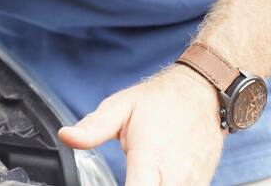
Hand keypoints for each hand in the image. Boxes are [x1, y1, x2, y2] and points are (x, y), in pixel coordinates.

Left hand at [58, 64, 224, 185]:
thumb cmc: (160, 100)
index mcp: (151, 155)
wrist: (202, 94)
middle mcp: (176, 174)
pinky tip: (156, 177)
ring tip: (139, 175)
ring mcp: (194, 181)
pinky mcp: (204, 184)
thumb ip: (94, 127)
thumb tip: (66, 136)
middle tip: (126, 175)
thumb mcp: (121, 106)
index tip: (109, 182)